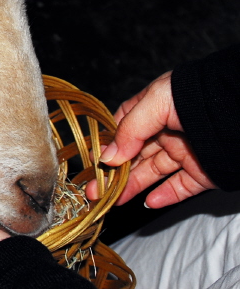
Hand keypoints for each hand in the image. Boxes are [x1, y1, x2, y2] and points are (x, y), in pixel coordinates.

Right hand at [86, 71, 216, 208]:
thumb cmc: (196, 95)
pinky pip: (180, 187)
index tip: (95, 161)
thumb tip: (108, 157)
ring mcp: (183, 152)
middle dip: (113, 173)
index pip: (122, 128)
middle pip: (134, 155)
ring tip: (113, 200)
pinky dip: (165, 196)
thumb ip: (129, 129)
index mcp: (152, 108)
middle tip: (94, 189)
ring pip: (152, 173)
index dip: (108, 144)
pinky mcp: (201, 173)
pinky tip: (149, 201)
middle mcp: (166, 131)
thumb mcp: (155, 102)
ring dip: (132, 187)